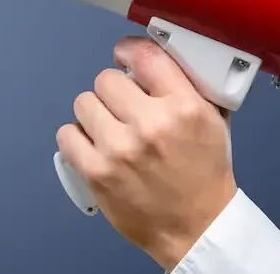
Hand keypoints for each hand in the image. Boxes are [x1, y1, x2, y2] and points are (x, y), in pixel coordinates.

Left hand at [55, 36, 236, 270]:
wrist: (197, 228)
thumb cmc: (204, 175)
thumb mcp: (212, 121)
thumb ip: (186, 86)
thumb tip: (153, 56)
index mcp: (184, 107)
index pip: (144, 55)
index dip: (128, 51)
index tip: (124, 57)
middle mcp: (151, 124)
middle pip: (106, 79)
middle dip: (113, 92)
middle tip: (123, 108)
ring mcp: (120, 149)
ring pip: (84, 102)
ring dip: (94, 113)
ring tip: (109, 129)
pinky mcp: (97, 172)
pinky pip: (67, 134)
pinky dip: (77, 138)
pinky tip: (93, 146)